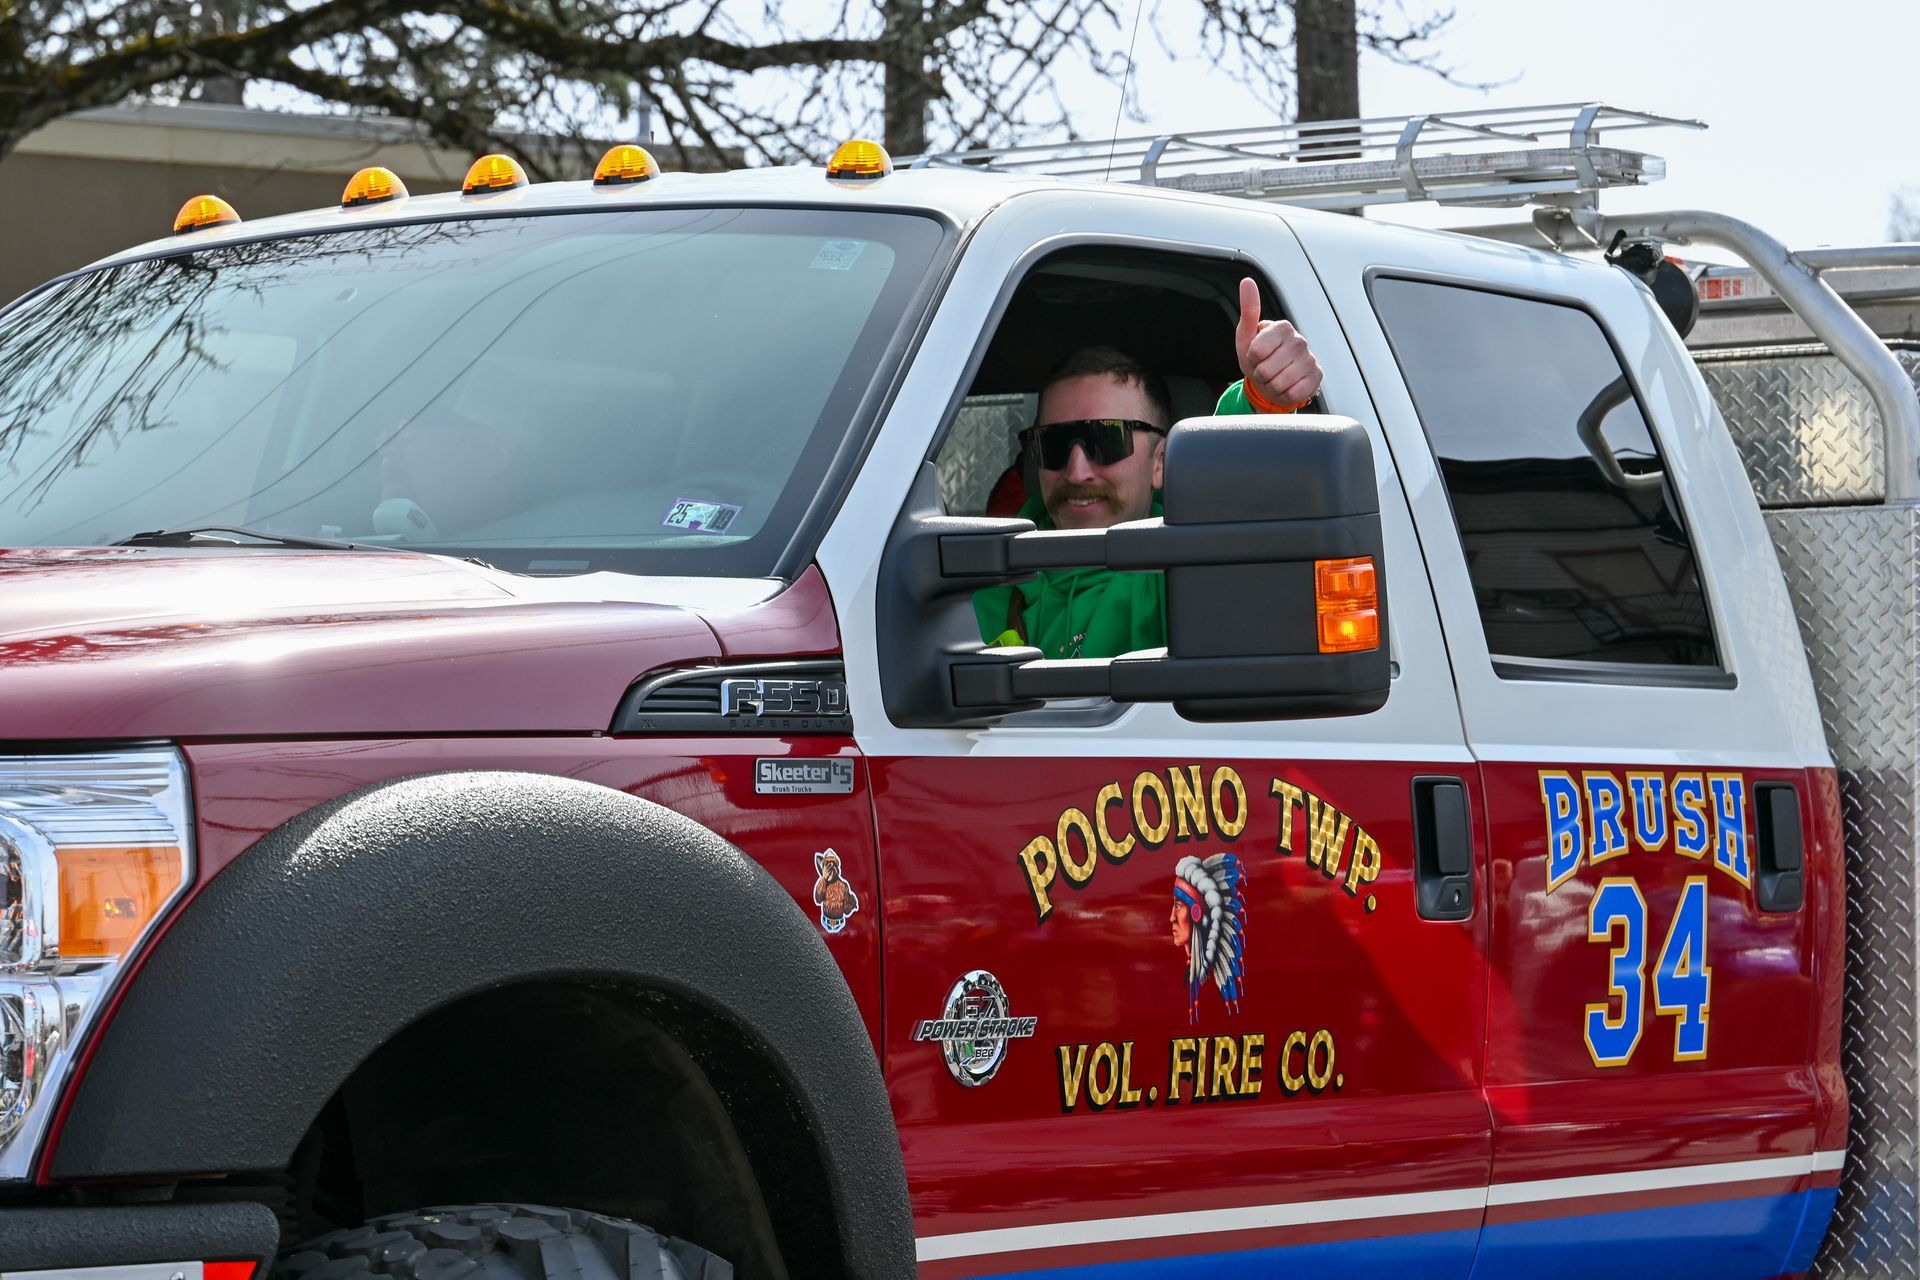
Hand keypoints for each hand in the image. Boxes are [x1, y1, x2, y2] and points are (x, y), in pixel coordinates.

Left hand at [1235, 277, 1322, 409]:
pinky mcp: (1316, 377)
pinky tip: (1288, 384)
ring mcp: (1310, 359)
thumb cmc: (1260, 357)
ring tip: (1275, 376)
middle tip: (1266, 368)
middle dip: (1261, 374)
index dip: (1251, 359)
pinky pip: (1293, 393)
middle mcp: (1299, 340)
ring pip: (1279, 383)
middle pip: (1265, 370)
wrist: (1274, 380)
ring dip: (1272, 385)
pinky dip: (1285, 394)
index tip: (1257, 355)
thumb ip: (1249, 310)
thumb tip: (1247, 282)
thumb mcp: (1247, 336)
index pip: (1256, 351)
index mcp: (1283, 327)